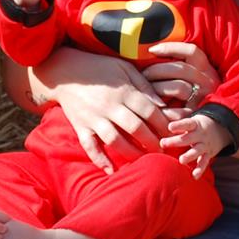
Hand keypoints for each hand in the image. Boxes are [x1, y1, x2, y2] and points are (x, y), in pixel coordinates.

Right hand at [35, 47, 169, 173]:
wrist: (65, 71)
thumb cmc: (99, 67)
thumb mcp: (125, 68)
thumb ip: (144, 85)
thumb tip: (163, 105)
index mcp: (123, 92)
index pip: (149, 111)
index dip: (163, 124)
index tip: (173, 133)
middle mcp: (109, 106)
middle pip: (135, 128)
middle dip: (152, 142)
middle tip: (163, 151)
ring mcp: (93, 118)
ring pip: (115, 140)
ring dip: (131, 153)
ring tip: (143, 160)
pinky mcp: (80, 126)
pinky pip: (89, 146)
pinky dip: (99, 160)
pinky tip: (111, 171)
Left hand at [140, 41, 220, 108]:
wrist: (212, 123)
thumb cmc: (194, 95)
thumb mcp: (193, 77)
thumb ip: (178, 67)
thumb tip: (154, 53)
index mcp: (206, 69)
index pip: (191, 51)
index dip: (171, 48)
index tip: (152, 49)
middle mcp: (208, 81)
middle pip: (180, 69)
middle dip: (157, 69)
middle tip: (143, 74)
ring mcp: (203, 98)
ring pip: (179, 87)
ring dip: (158, 88)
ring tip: (145, 90)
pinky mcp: (198, 115)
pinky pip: (181, 113)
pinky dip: (168, 115)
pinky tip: (160, 116)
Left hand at [162, 114, 228, 177]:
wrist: (220, 129)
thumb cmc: (195, 125)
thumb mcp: (189, 119)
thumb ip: (175, 118)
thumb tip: (155, 114)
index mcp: (195, 124)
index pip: (187, 123)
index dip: (179, 125)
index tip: (169, 127)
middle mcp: (200, 134)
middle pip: (188, 138)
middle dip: (176, 141)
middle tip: (163, 143)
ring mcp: (205, 145)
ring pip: (197, 151)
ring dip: (189, 155)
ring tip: (181, 160)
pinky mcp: (208, 155)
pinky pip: (204, 163)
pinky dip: (200, 170)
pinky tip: (194, 176)